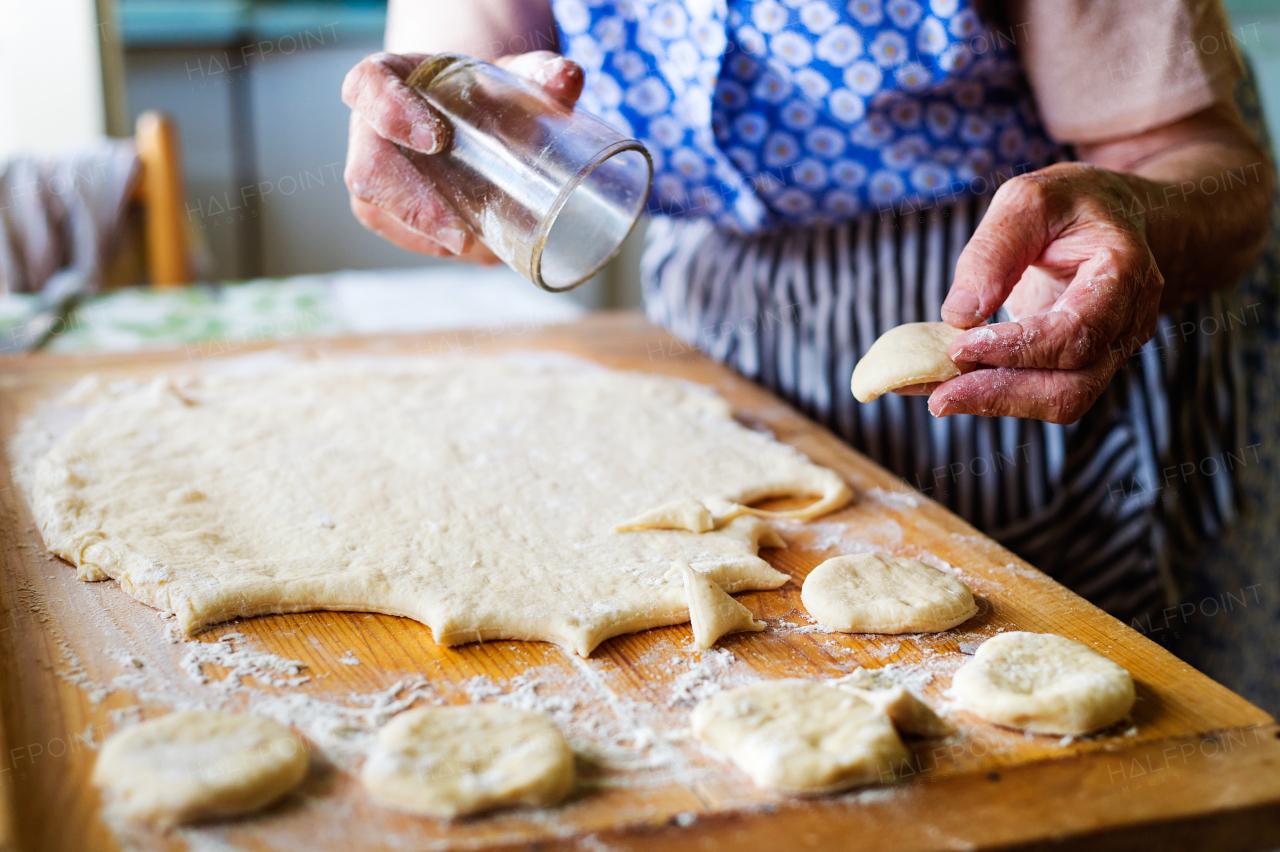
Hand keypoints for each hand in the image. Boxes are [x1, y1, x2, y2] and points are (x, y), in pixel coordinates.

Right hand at [341, 51, 583, 258]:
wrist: (473, 111)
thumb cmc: (484, 89)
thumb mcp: (512, 74)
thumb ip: (540, 71)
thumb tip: (567, 78)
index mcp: (387, 77)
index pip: (368, 85)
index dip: (390, 111)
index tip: (435, 138)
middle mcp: (368, 125)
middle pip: (366, 168)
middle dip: (410, 203)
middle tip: (459, 231)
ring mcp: (371, 168)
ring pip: (374, 208)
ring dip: (421, 233)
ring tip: (472, 245)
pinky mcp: (382, 205)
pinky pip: (394, 230)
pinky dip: (429, 242)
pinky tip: (468, 248)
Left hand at [914, 163, 1164, 423]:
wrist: (1112, 221)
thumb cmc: (1070, 206)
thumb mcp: (1027, 201)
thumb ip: (994, 250)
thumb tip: (960, 314)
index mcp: (1124, 273)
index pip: (1075, 332)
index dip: (1017, 348)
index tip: (958, 349)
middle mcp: (1127, 323)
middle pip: (1073, 385)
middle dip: (1001, 394)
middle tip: (938, 397)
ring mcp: (1111, 351)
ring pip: (1061, 400)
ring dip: (995, 403)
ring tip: (937, 395)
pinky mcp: (1083, 366)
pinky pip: (1043, 392)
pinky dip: (995, 394)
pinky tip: (949, 386)